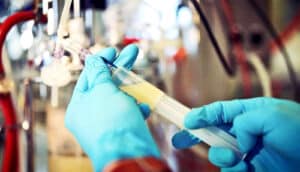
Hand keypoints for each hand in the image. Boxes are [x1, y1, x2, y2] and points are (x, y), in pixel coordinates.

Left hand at [65, 45, 159, 170]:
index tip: (113, 50)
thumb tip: (94, 60)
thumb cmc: (112, 122)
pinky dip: (137, 109)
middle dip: (120, 69)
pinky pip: (129, 114)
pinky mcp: (123, 131)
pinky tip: (144, 109)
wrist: (130, 155)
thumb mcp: (103, 90)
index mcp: (79, 107)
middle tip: (133, 51)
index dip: (101, 61)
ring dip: (131, 91)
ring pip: (120, 99)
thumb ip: (99, 73)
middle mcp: (91, 116)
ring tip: (140, 86)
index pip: (88, 77)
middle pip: (106, 85)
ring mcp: (108, 124)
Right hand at [172, 97, 299, 170]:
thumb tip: (236, 140)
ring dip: (221, 156)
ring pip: (220, 155)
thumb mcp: (272, 115)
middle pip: (214, 133)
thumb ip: (244, 122)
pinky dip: (233, 170)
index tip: (187, 120)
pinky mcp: (252, 170)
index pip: (220, 111)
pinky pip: (231, 171)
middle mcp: (247, 133)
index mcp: (251, 114)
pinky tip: (245, 168)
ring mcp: (249, 153)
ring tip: (234, 158)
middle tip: (180, 139)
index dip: (202, 114)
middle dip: (197, 135)